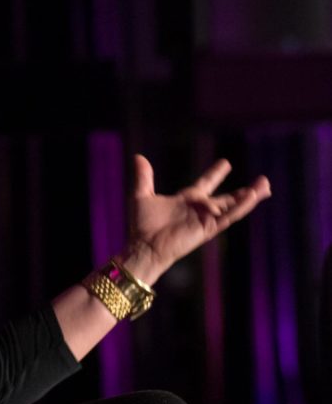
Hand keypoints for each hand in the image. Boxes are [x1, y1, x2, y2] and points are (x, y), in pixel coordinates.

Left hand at [123, 154, 269, 284]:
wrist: (143, 246)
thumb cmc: (142, 226)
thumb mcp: (142, 195)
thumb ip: (144, 177)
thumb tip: (138, 157)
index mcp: (186, 200)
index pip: (205, 184)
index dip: (216, 174)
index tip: (226, 163)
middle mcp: (200, 210)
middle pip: (227, 198)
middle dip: (244, 191)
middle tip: (263, 181)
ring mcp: (206, 219)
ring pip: (233, 206)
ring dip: (249, 196)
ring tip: (265, 185)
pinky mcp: (208, 229)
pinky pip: (229, 216)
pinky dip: (241, 207)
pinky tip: (252, 196)